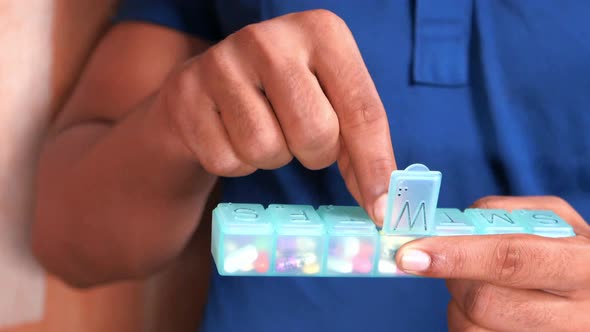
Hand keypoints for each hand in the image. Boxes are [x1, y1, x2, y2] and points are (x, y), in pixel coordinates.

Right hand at [156, 9, 394, 223]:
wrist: (204, 91)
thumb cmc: (279, 98)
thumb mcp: (328, 100)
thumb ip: (360, 143)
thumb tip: (384, 204)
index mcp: (321, 31)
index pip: (362, 109)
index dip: (374, 165)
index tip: (380, 210)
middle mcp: (270, 38)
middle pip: (316, 133)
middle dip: (314, 154)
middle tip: (302, 140)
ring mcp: (222, 62)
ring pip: (267, 149)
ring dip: (272, 157)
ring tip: (263, 130)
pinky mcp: (185, 94)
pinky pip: (227, 160)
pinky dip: (236, 162)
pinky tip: (229, 133)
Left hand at [395, 196, 589, 331]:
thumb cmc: (565, 247)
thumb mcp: (549, 218)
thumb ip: (500, 214)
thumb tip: (445, 228)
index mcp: (583, 263)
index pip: (510, 260)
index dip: (456, 256)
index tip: (411, 255)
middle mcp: (578, 312)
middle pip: (484, 301)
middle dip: (452, 276)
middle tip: (451, 261)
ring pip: (473, 328)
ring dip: (456, 302)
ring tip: (476, 283)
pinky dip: (465, 322)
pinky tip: (484, 310)